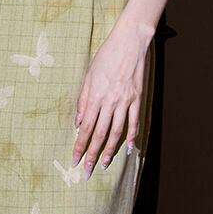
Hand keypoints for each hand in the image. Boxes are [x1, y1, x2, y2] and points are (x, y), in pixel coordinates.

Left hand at [72, 16, 152, 178]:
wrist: (129, 43)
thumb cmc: (106, 56)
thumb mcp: (88, 75)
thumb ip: (83, 99)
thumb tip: (78, 122)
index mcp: (95, 95)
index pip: (85, 127)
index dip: (80, 145)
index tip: (75, 159)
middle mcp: (110, 101)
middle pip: (100, 133)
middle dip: (93, 154)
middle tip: (87, 171)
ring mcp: (125, 101)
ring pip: (117, 132)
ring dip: (110, 150)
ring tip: (105, 164)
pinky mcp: (137, 98)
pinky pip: (134, 121)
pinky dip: (131, 136)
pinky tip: (126, 148)